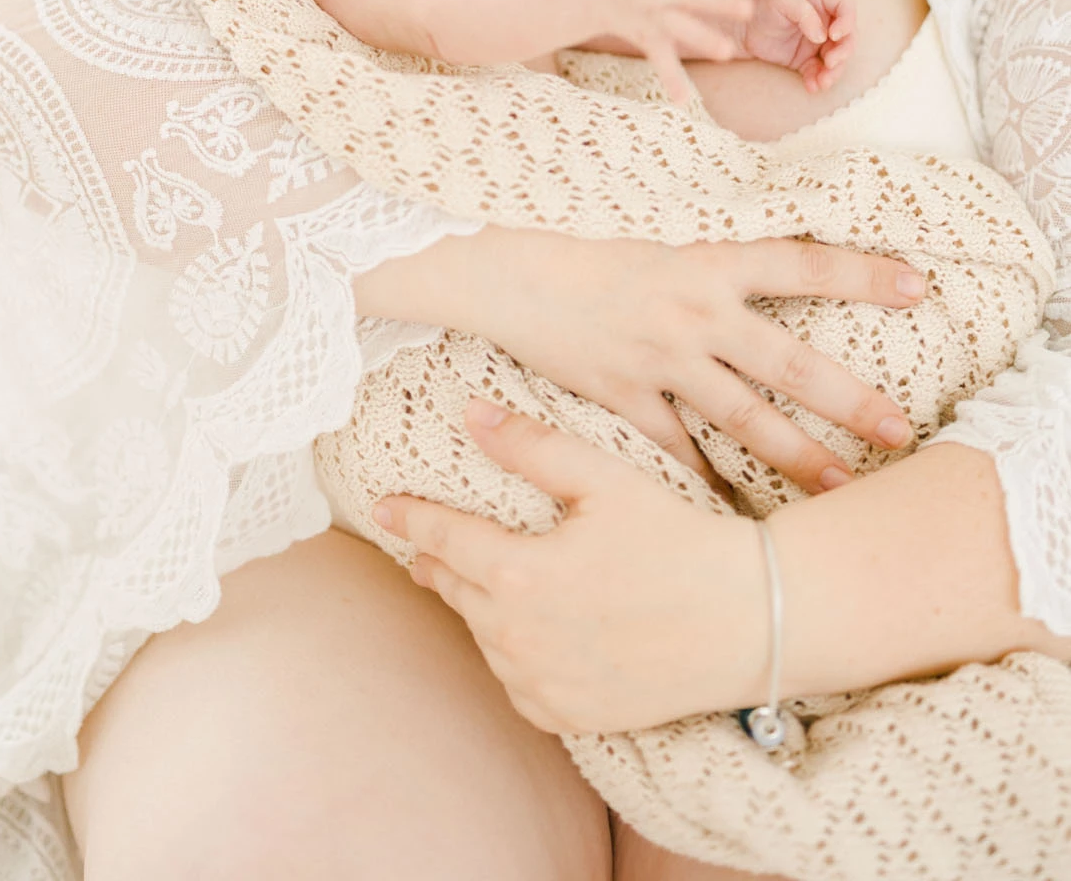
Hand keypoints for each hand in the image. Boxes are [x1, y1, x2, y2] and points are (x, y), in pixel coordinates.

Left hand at [375, 398, 767, 732]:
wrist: (748, 622)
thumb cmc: (678, 539)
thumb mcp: (604, 479)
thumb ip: (531, 447)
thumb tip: (470, 414)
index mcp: (519, 574)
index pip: (442, 539)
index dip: (410, 518)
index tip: (384, 506)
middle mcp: (518, 639)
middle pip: (454, 590)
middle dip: (436, 561)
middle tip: (423, 543)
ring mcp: (542, 686)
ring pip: (482, 638)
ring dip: (475, 605)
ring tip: (480, 579)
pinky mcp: (570, 717)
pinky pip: (516, 683)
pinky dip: (509, 654)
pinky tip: (523, 630)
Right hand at [472, 228, 924, 493]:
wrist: (508, 275)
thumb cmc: (586, 254)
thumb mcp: (661, 248)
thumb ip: (714, 273)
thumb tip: (767, 284)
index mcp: (707, 264)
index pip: (800, 264)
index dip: (860, 274)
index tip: (917, 286)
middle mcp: (695, 313)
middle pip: (789, 361)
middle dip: (849, 397)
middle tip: (901, 428)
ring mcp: (661, 360)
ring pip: (745, 416)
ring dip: (798, 455)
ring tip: (842, 486)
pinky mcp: (625, 397)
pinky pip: (676, 449)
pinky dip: (706, 480)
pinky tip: (735, 510)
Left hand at [741, 0, 855, 93]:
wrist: (743, 30)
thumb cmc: (763, 7)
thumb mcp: (782, 1)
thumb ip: (805, 14)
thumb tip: (822, 37)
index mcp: (822, 1)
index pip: (846, 6)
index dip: (847, 21)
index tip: (834, 35)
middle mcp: (825, 22)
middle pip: (848, 36)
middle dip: (843, 51)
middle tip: (830, 62)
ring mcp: (818, 43)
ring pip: (837, 58)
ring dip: (834, 72)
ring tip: (823, 82)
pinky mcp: (807, 60)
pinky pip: (819, 72)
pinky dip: (818, 80)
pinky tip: (812, 86)